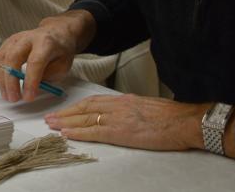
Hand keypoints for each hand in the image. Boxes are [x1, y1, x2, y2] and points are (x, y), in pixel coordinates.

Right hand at [0, 9, 93, 101]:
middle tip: (14, 98)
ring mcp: (14, 39)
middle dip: (11, 81)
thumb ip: (48, 77)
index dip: (30, 81)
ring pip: (1, 59)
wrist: (55, 34)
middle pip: (13, 58)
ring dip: (1, 80)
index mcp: (45, 42)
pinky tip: (3, 86)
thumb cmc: (59, 52)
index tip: (29, 97)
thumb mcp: (62, 66)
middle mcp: (27, 38)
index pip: (35, 62)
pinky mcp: (6, 43)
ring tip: (8, 96)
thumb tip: (31, 88)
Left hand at [46, 94, 207, 151]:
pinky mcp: (121, 131)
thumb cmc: (170, 117)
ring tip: (52, 125)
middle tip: (50, 118)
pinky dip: (79, 132)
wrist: (184, 121)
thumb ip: (129, 108)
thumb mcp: (145, 106)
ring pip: (85, 118)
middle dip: (66, 113)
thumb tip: (120, 114)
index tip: (64, 111)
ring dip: (66, 122)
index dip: (76, 107)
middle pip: (84, 108)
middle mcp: (117, 106)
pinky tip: (67, 134)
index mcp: (123, 100)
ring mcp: (118, 118)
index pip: (93, 102)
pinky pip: (95, 132)